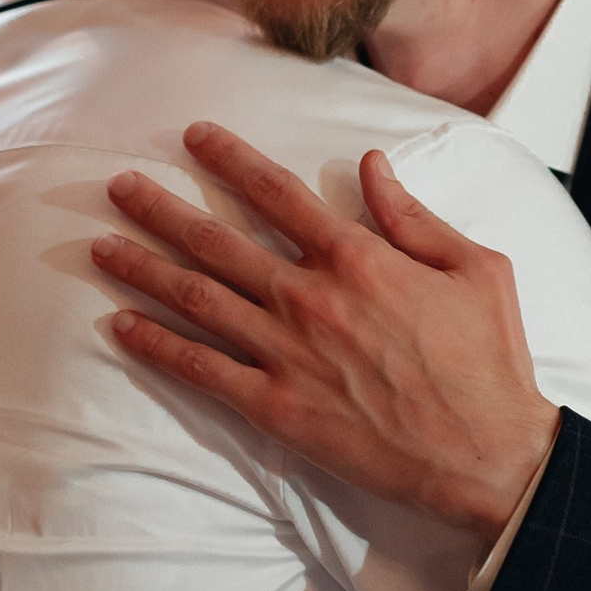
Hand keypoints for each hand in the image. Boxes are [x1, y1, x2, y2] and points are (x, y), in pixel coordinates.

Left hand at [92, 122, 558, 548]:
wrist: (486, 454)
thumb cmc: (489, 361)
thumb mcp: (474, 267)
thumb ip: (413, 215)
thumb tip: (371, 165)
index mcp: (357, 257)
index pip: (277, 193)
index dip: (230, 160)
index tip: (193, 137)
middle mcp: (310, 297)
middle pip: (217, 241)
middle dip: (161, 209)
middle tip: (118, 186)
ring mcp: (287, 353)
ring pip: (196, 298)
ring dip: (143, 268)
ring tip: (101, 246)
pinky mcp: (276, 407)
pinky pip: (202, 369)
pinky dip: (157, 346)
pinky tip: (121, 325)